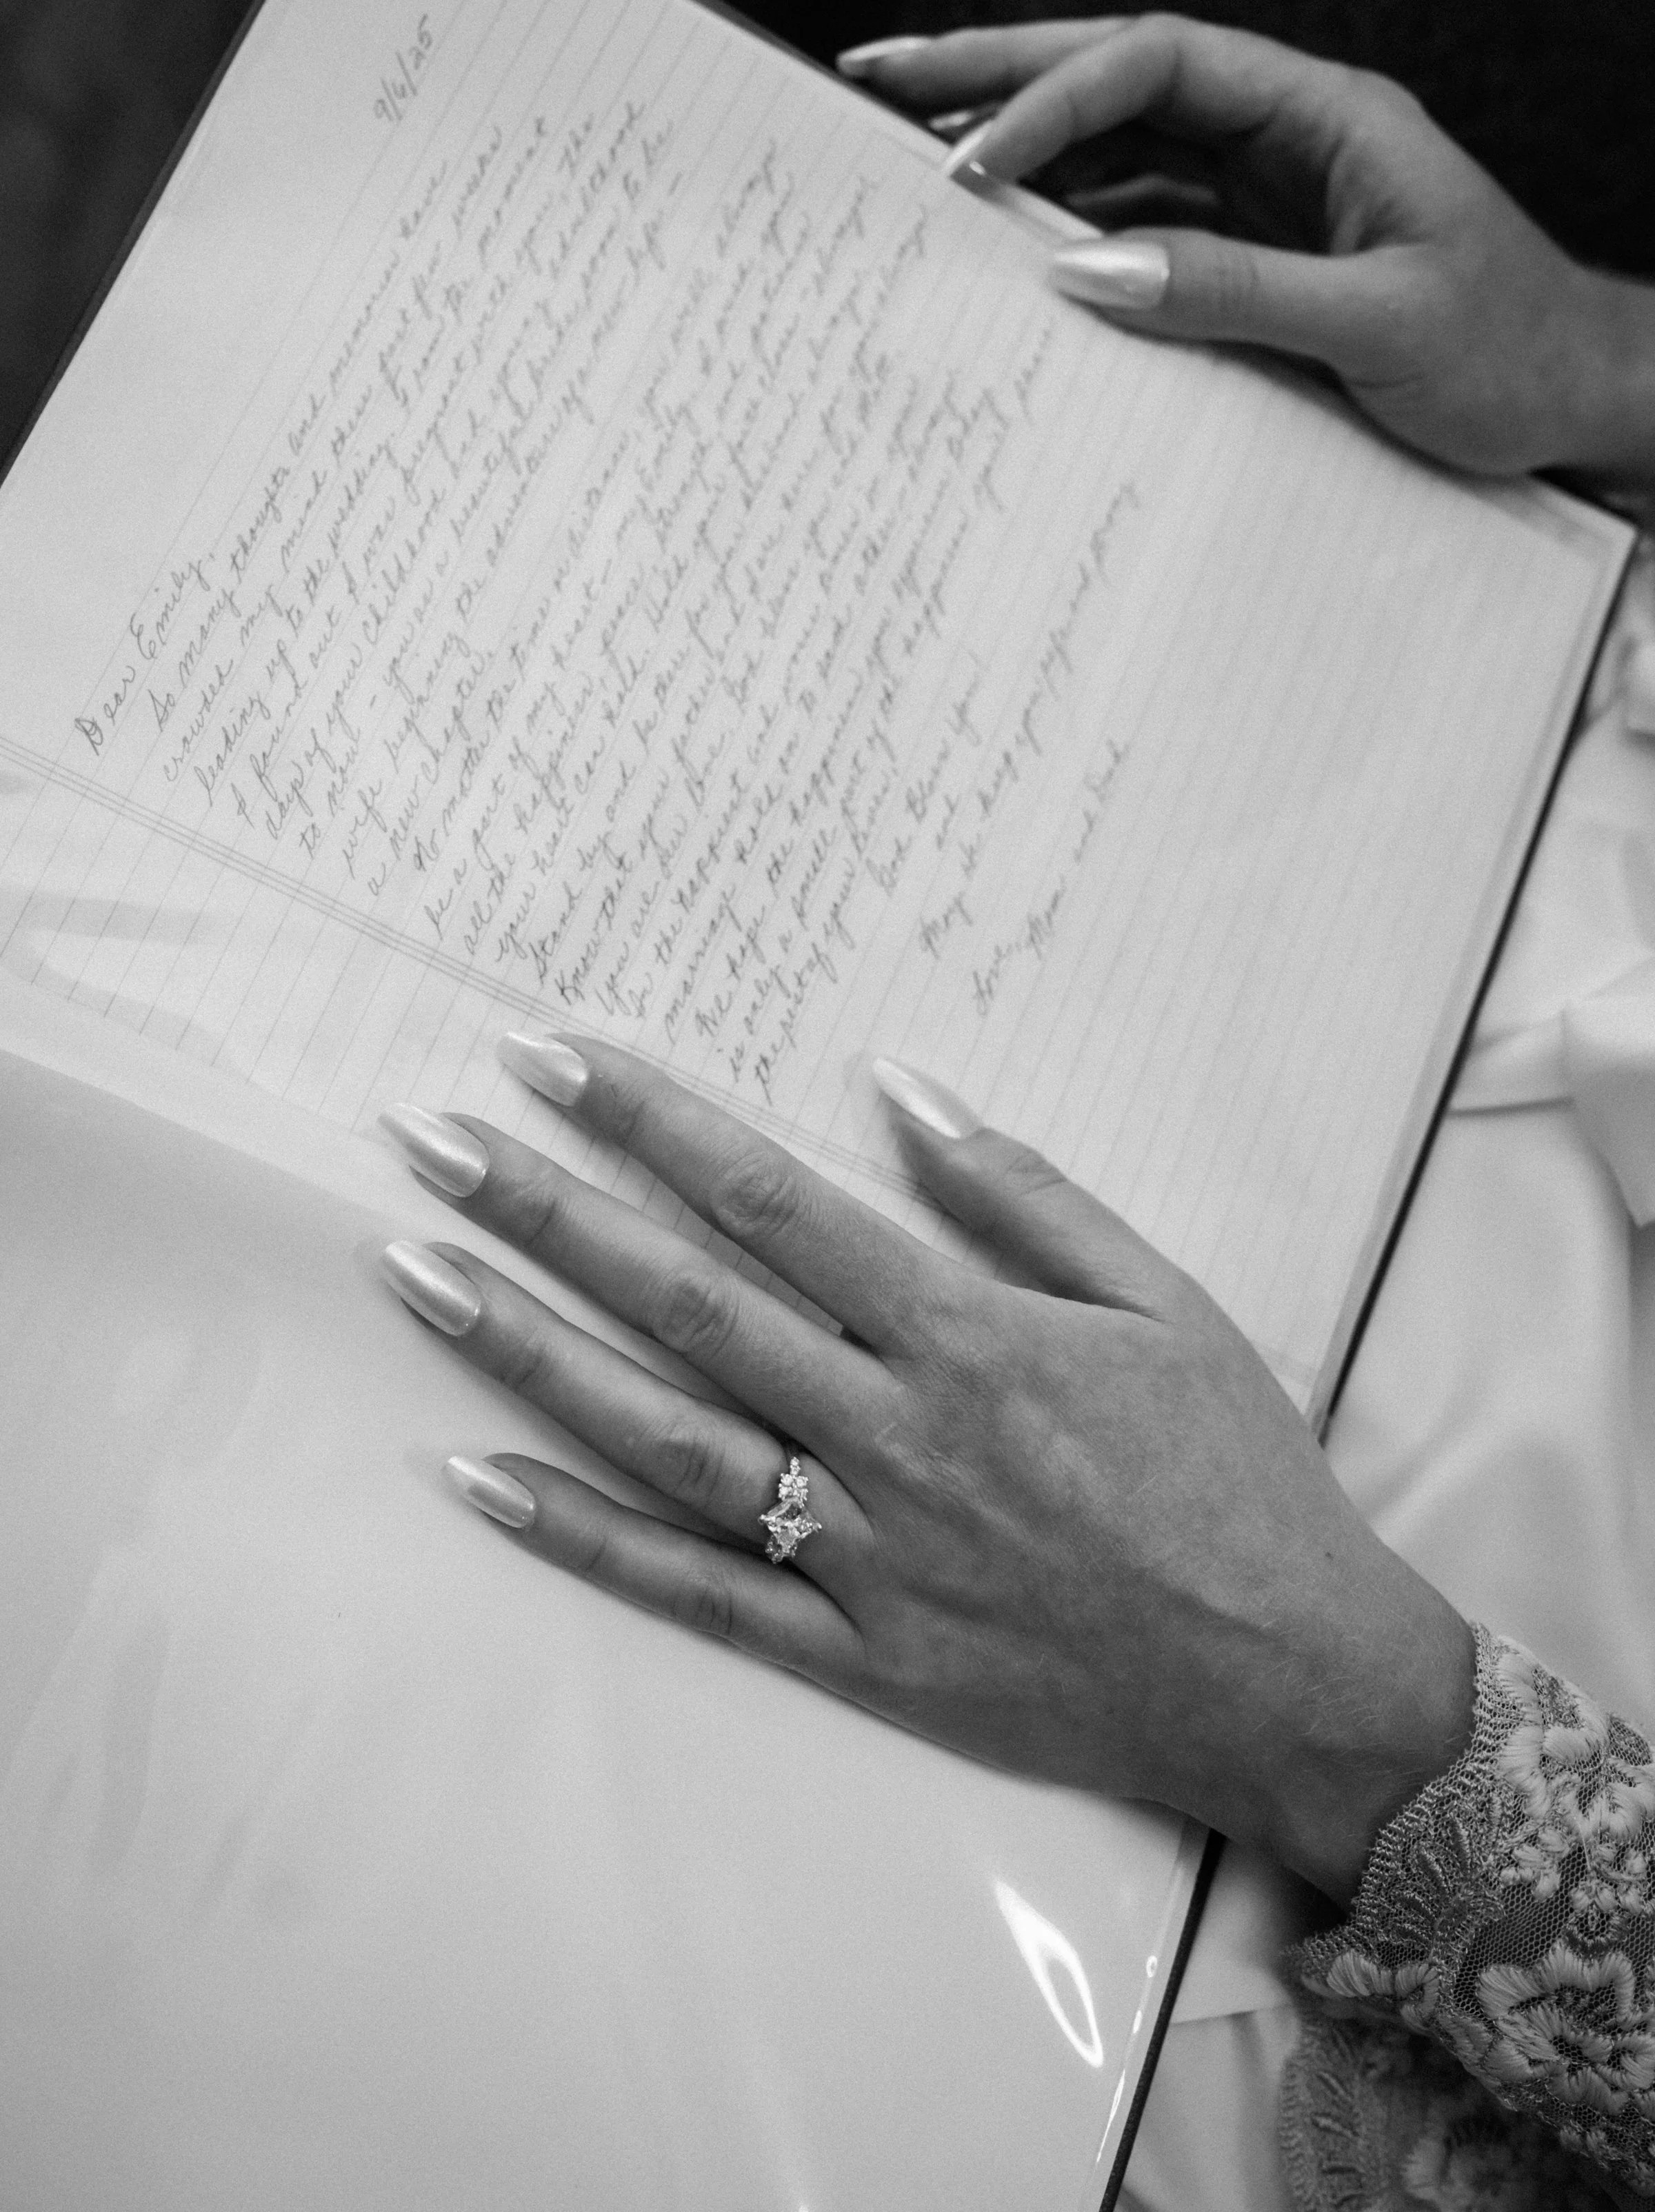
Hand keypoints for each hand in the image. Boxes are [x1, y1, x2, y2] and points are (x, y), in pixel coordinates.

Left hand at [379, 1041, 1472, 1901]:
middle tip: (427, 1142)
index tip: (549, 1058)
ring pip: (664, 1438)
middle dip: (548, 1211)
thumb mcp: (1165, 1300)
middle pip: (688, 1303)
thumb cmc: (1235, 1475)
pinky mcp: (857, 1659)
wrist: (1292, 1682)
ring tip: (418, 1274)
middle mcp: (895, 1436)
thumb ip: (1024, 1193)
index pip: (771, 1201)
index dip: (651, 1121)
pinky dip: (585, 1540)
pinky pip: (695, 1594)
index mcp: (967, 1336)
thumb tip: (897, 1089)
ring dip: (530, 1351)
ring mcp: (866, 1555)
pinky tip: (481, 1481)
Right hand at [841, 16, 1654, 496]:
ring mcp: (1266, 194)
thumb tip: (1084, 268)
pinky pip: (1143, 227)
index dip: (1055, 99)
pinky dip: (1072, 234)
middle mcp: (1286, 136)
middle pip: (1120, 76)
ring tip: (917, 167)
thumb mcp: (1378, 325)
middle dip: (998, 73)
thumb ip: (1231, 291)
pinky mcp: (1256, 257)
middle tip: (881, 76)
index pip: (1160, 65)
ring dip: (1023, 153)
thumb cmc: (1511, 354)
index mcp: (1325, 115)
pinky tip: (1012, 255)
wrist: (1577, 403)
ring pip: (1121, 148)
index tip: (972, 164)